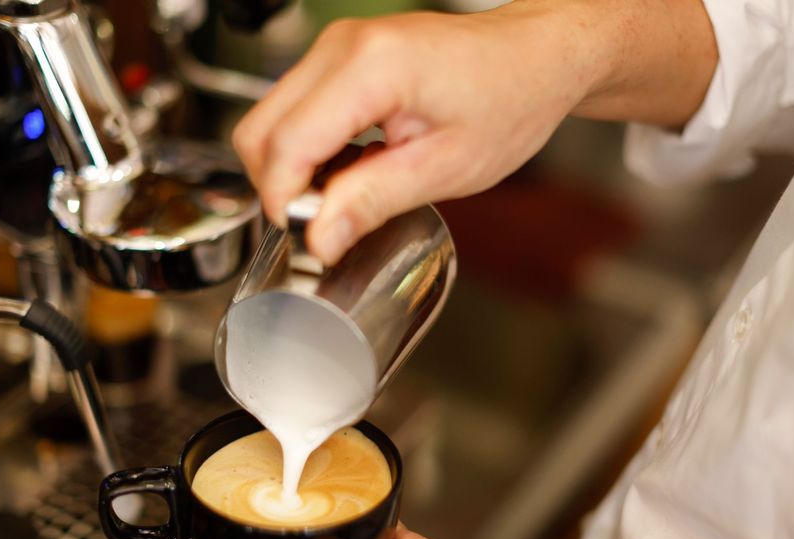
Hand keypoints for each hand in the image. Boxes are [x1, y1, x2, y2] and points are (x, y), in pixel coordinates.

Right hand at [232, 1, 715, 264]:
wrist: (535, 58)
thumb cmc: (510, 99)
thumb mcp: (445, 167)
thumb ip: (372, 200)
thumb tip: (318, 237)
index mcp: (371, 68)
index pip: (286, 145)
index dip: (285, 202)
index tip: (308, 238)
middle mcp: (342, 46)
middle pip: (258, 130)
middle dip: (279, 187)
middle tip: (324, 222)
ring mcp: (336, 45)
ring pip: (268, 119)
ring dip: (292, 168)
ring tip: (344, 195)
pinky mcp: (339, 54)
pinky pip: (292, 108)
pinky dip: (306, 148)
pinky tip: (348, 167)